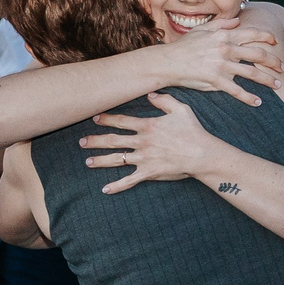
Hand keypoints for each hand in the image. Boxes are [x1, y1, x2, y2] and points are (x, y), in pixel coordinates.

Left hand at [81, 93, 219, 191]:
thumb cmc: (193, 131)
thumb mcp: (181, 109)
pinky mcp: (149, 173)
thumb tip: (150, 94)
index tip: (95, 119)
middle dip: (95, 141)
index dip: (107, 119)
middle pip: (113, 140)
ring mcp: (144, 158)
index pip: (121, 121)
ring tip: (88, 162)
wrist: (202, 154)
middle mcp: (142, 142)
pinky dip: (117, 185)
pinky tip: (105, 189)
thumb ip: (164, 100)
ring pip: (117, 159)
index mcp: (147, 126)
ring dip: (100, 161)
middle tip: (82, 142)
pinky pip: (129, 181)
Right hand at [159, 17, 282, 104]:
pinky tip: (258, 102)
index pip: (252, 34)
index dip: (267, 37)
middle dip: (274, 62)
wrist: (168, 62)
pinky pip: (237, 91)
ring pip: (252, 74)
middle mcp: (226, 49)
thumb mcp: (202, 30)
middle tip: (283, 67)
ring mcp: (222, 66)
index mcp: (224, 36)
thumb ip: (221, 24)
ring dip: (268, 80)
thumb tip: (237, 21)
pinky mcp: (216, 81)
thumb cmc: (184, 46)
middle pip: (258, 55)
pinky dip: (249, 98)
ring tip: (278, 85)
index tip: (276, 42)